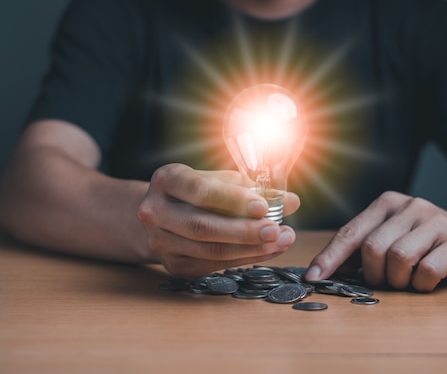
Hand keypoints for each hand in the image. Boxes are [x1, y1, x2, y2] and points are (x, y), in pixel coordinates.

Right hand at [137, 163, 300, 277]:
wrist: (163, 214)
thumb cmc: (197, 191)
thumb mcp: (219, 181)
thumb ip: (253, 189)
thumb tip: (291, 201)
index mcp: (166, 180)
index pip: (200, 191)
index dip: (232, 200)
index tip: (263, 207)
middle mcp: (155, 211)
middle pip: (203, 226)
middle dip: (244, 231)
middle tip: (277, 231)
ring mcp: (160, 241)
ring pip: (209, 250)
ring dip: (250, 249)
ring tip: (280, 241)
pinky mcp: (172, 264)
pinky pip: (211, 265)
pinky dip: (242, 259)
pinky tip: (266, 251)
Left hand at [305, 191, 446, 291]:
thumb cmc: (422, 242)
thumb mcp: (389, 236)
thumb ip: (360, 248)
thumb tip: (322, 270)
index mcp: (386, 203)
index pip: (350, 232)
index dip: (330, 257)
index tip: (314, 277)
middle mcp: (410, 206)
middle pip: (373, 248)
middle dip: (373, 274)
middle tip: (384, 281)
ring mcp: (436, 222)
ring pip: (399, 259)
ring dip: (398, 281)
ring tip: (407, 280)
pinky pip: (427, 271)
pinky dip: (421, 285)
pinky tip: (426, 280)